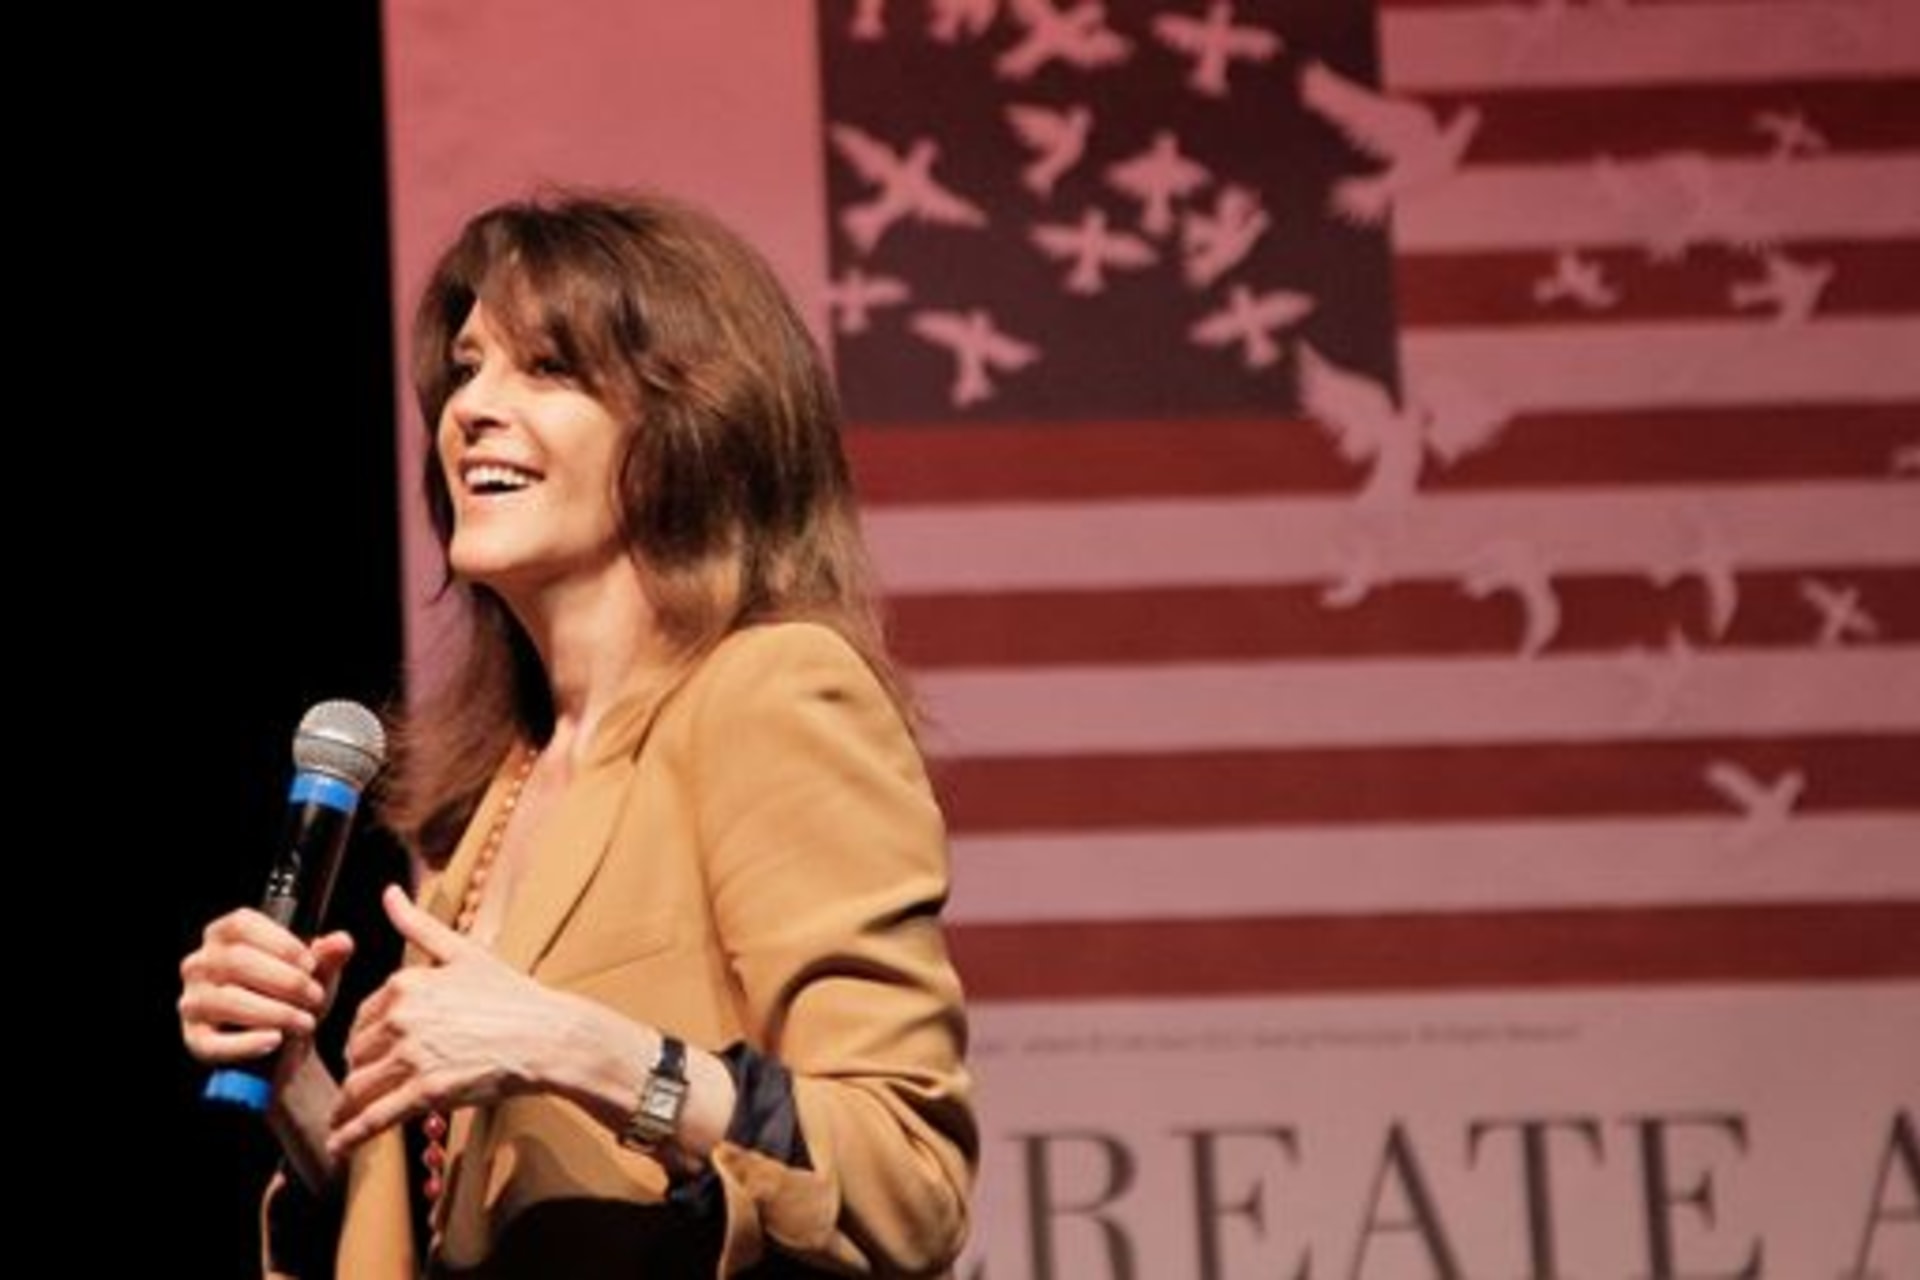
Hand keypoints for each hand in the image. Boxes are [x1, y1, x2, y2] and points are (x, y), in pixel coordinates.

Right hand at [178, 908, 353, 1079]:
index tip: (311, 964)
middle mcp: (200, 964)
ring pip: (226, 1001)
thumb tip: (342, 942)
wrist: (286, 1043)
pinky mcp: (194, 1038)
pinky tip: (275, 1040)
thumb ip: (328, 955)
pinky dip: (248, 1043)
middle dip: (285, 981)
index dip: (281, 944)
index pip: (242, 925)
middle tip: (315, 997)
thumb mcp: (316, 972)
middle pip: (237, 962)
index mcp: (225, 935)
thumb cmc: (295, 995)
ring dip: (274, 1012)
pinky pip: (214, 1043)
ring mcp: (192, 1002)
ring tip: (305, 1022)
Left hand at [328, 885, 568, 1156]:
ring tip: (340, 1121)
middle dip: (358, 1070)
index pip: (362, 1017)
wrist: (550, 1036)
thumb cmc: (512, 995)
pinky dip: (351, 1134)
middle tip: (361, 1087)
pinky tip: (339, 1144)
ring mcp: (413, 1057)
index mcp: (405, 984)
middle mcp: (402, 1018)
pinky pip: (375, 1117)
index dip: (365, 1038)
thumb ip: (418, 925)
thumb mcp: (462, 952)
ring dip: (346, 1108)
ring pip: (359, 1087)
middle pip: (356, 1053)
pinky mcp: (427, 1093)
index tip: (370, 1052)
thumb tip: (390, 893)